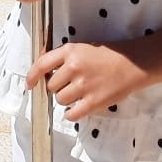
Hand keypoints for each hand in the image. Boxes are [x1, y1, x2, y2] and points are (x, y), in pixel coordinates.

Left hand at [28, 41, 149, 121]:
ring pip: (60, 100)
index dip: (32, 76)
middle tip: (70, 84)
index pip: (42, 64)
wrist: (132, 63)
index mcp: (70, 51)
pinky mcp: (93, 101)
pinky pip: (72, 114)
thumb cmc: (107, 55)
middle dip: (57, 87)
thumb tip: (46, 73)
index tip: (30, 84)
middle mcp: (74, 67)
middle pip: (51, 86)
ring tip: (79, 93)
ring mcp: (83, 85)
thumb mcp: (82, 47)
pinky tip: (78, 107)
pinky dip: (72, 113)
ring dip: (66, 100)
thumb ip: (63, 58)